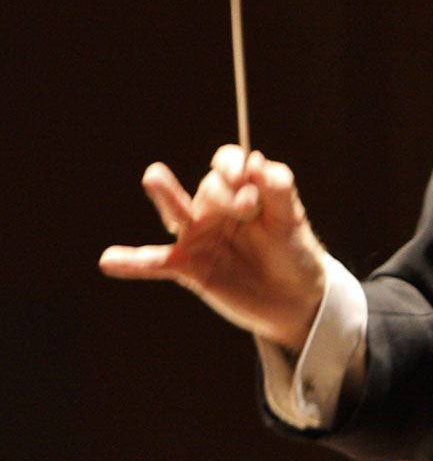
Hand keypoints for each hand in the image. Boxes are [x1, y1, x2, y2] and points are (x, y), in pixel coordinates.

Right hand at [99, 146, 326, 352]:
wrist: (295, 298)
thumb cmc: (294, 252)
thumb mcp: (291, 219)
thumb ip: (277, 189)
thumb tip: (255, 161)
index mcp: (242, 190)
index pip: (227, 164)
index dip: (233, 166)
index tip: (247, 179)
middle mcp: (216, 208)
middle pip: (208, 187)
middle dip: (226, 195)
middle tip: (249, 210)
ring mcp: (200, 237)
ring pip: (177, 212)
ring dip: (165, 195)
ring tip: (154, 176)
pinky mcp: (189, 267)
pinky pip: (156, 262)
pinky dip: (133, 262)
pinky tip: (109, 260)